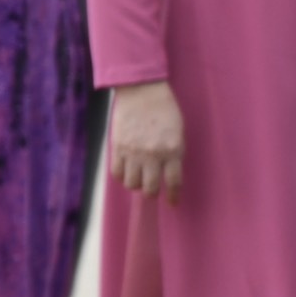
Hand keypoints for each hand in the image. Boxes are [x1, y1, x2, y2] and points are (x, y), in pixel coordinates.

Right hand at [109, 80, 186, 204]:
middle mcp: (153, 155)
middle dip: (152, 193)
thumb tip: (169, 173)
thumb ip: (174, 153)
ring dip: (136, 185)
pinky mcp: (117, 148)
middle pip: (150, 188)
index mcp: (173, 150)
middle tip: (152, 190)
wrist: (142, 92)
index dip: (173, 196)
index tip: (173, 203)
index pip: (174, 182)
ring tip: (139, 178)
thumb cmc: (165, 110)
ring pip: (132, 184)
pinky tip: (126, 171)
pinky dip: (122, 176)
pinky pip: (117, 173)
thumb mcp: (178, 132)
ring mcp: (133, 152)